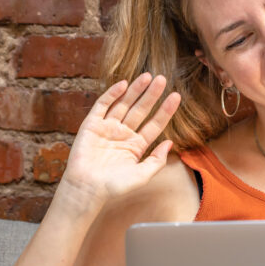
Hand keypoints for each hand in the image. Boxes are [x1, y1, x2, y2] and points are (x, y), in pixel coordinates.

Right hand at [59, 73, 180, 209]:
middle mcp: (123, 134)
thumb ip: (157, 160)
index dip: (165, 110)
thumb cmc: (114, 187)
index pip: (154, 124)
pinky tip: (124, 84)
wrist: (87, 189)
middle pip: (140, 110)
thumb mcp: (142, 175)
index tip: (176, 96)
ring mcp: (107, 128)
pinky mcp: (92, 124)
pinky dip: (112, 94)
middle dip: (151, 95)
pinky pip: (103, 105)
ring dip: (135, 90)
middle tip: (162, 79)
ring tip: (148, 76)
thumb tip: (170, 143)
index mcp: (136, 146)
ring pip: (124, 104)